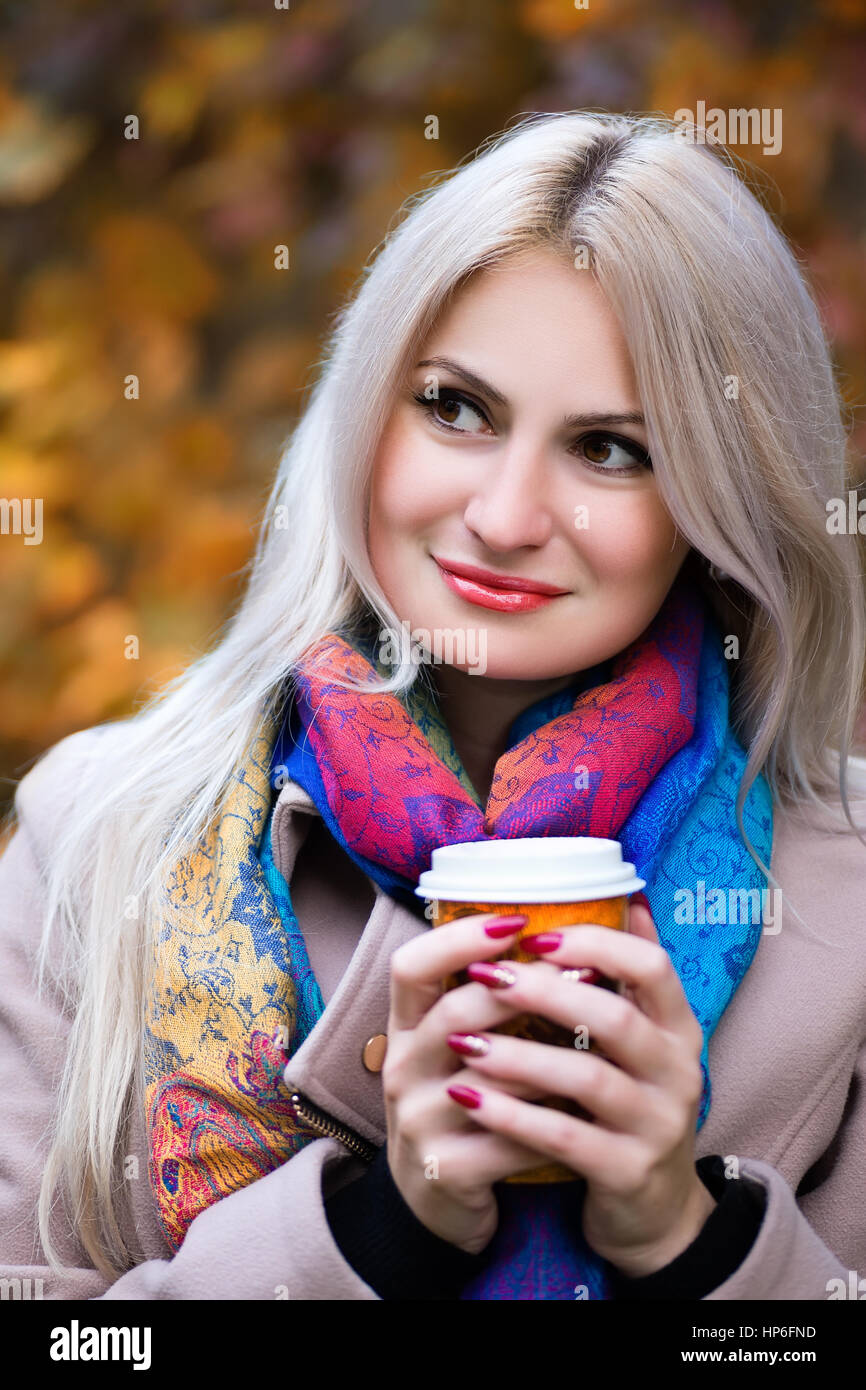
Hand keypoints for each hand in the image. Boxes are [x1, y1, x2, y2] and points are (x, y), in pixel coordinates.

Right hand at [383, 910, 574, 1255]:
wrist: (435, 1203)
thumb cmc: (461, 1106)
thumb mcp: (456, 1049)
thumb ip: (488, 996)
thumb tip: (551, 926)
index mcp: (406, 1029)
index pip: (410, 966)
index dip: (457, 938)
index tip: (516, 920)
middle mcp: (402, 1068)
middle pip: (455, 1013)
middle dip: (523, 988)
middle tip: (582, 970)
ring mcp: (419, 1122)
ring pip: (490, 1078)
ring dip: (549, 1057)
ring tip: (600, 1036)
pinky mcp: (446, 1171)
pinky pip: (508, 1139)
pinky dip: (552, 1122)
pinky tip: (588, 1109)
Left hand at [442, 898, 717, 1276]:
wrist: (654, 1214)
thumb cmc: (631, 1107)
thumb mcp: (643, 1044)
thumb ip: (630, 978)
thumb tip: (627, 897)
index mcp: (678, 1029)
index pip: (653, 967)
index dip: (597, 944)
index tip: (538, 935)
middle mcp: (679, 1072)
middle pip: (616, 1019)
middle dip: (545, 992)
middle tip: (484, 976)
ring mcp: (657, 1125)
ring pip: (588, 1080)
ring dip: (519, 1056)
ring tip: (461, 1042)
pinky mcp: (628, 1173)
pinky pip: (565, 1139)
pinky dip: (514, 1117)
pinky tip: (471, 1099)